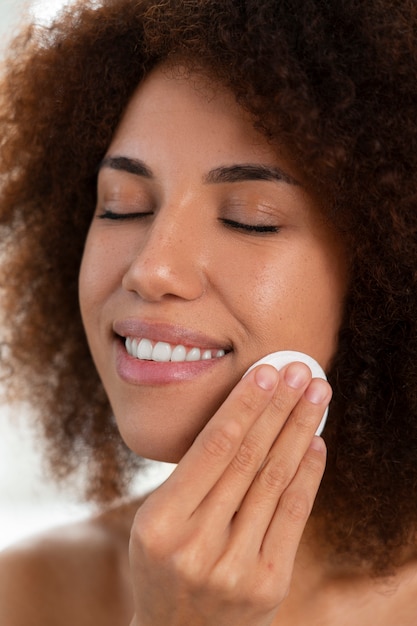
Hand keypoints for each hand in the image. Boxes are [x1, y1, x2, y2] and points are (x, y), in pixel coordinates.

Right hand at [129, 363, 329, 625]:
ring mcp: (234, 567)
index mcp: (159, 523)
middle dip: (279, 408)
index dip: (244, 406)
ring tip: (317, 395)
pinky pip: (293, 515)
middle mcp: (196, 546)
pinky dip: (307, 474)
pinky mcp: (267, 582)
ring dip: (300, 431)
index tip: (267, 372)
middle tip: (302, 370)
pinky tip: (317, 442)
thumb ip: (192, 477)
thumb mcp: (156, 520)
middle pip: (249, 458)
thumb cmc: (165, 562)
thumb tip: (245, 413)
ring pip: (274, 480)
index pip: (212, 448)